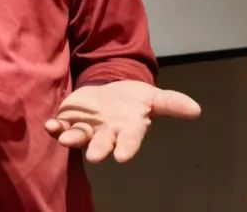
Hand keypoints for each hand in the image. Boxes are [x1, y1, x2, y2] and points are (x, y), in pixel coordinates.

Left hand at [44, 80, 201, 162]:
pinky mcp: (71, 119)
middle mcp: (107, 132)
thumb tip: (197, 110)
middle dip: (98, 149)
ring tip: (65, 138)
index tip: (122, 156)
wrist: (112, 90)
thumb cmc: (134, 99)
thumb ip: (172, 103)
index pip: (129, 140)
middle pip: (102, 143)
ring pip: (79, 136)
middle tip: (94, 157)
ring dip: (72, 138)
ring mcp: (87, 128)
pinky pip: (61, 126)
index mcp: (128, 129)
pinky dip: (55, 127)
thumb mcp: (153, 97)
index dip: (126, 147)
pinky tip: (50, 125)